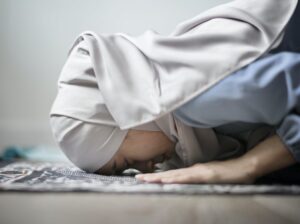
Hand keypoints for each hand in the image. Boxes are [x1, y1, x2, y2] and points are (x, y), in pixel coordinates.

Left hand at [135, 158, 255, 183]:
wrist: (244, 168)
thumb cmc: (228, 174)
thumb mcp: (209, 178)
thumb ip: (197, 179)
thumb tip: (187, 183)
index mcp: (193, 171)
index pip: (172, 175)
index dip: (157, 177)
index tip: (144, 178)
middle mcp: (193, 170)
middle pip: (170, 174)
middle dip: (152, 176)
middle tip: (137, 178)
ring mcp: (199, 172)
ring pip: (175, 175)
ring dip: (159, 177)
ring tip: (145, 179)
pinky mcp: (206, 175)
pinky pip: (188, 178)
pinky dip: (176, 179)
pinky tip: (166, 181)